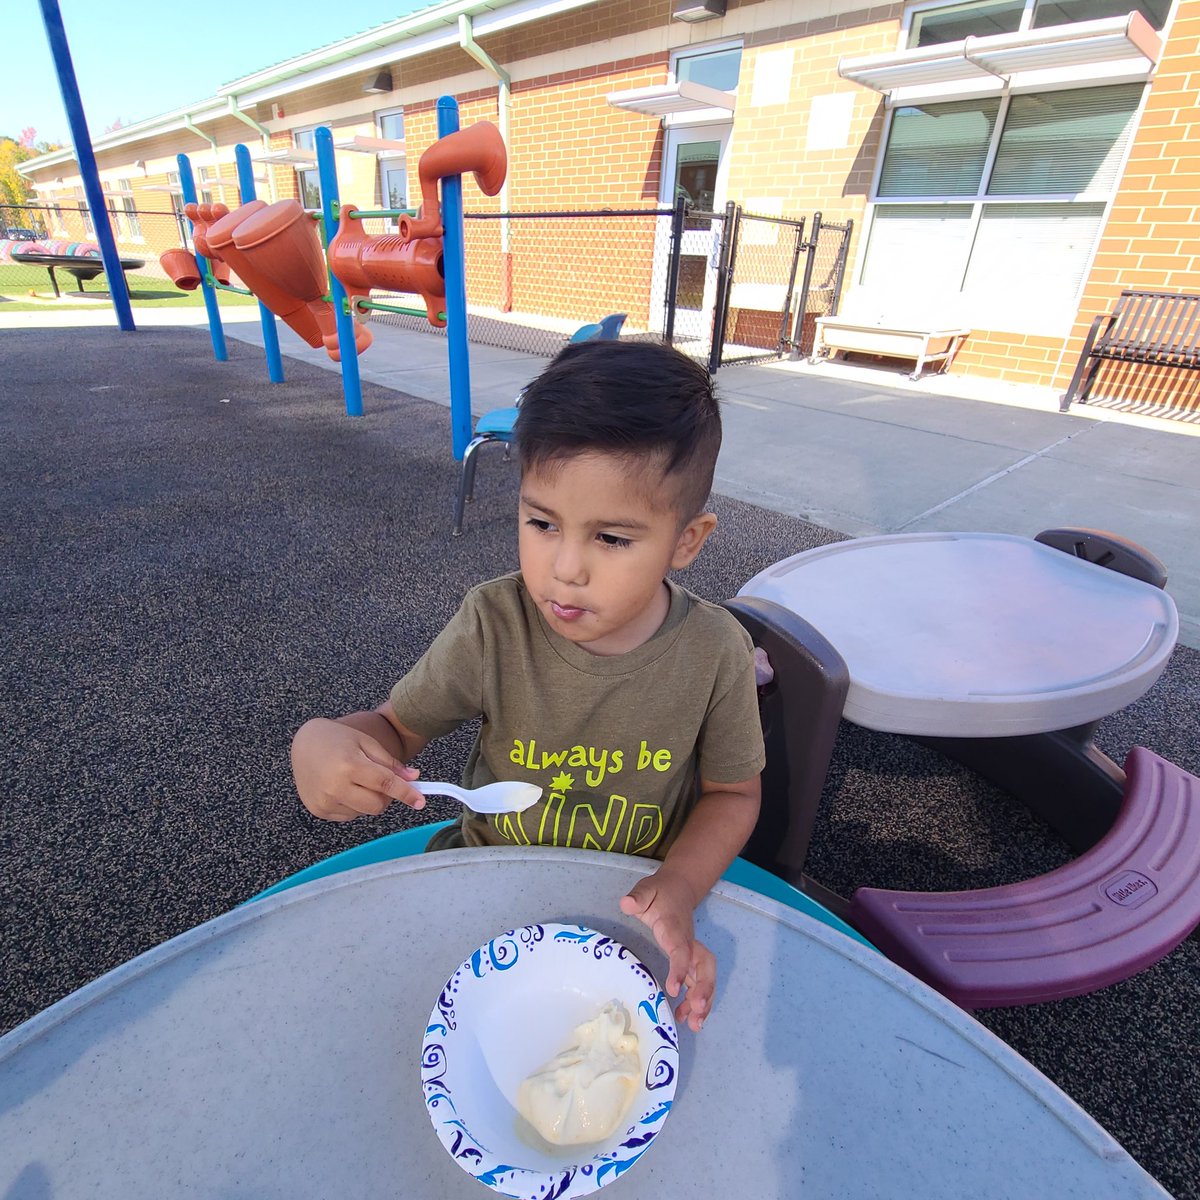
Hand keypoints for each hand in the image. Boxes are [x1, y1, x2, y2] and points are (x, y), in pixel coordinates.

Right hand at [291, 717, 422, 821]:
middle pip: (377, 805)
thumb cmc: (338, 739)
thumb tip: (413, 778)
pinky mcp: (319, 810)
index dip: (406, 793)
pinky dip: (354, 805)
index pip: (385, 784)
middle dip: (386, 796)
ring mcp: (325, 801)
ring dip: (369, 800)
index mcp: (349, 765)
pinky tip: (344, 787)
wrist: (304, 743)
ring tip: (357, 779)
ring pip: (364, 812)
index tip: (420, 801)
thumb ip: (391, 763)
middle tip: (381, 780)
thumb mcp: (367, 742)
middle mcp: (335, 786)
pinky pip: (349, 815)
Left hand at [620, 868, 714, 1032]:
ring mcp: (692, 952)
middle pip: (705, 966)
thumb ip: (637, 898)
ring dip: (703, 1001)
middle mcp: (689, 942)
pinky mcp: (691, 960)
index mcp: (675, 928)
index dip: (680, 969)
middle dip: (704, 989)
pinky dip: (697, 1001)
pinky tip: (688, 1018)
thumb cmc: (659, 893)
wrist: (677, 888)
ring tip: (695, 1024)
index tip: (674, 989)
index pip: (682, 950)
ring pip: (705, 977)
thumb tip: (627, 903)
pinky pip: (699, 982)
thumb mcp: (645, 890)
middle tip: (697, 1011)